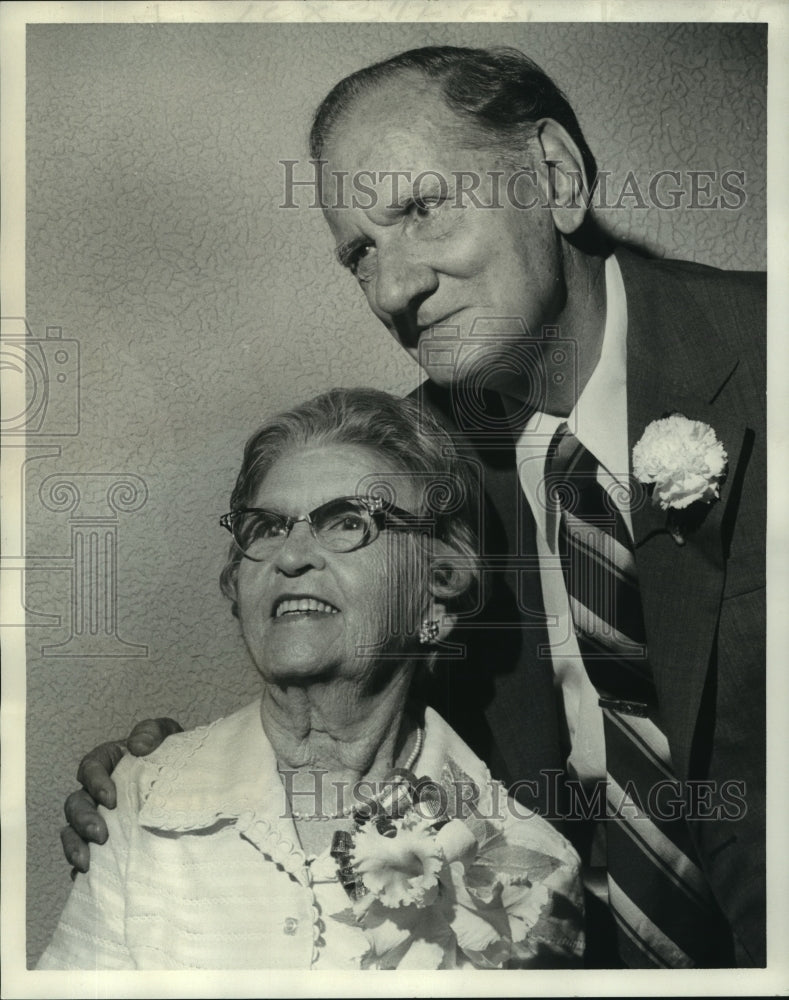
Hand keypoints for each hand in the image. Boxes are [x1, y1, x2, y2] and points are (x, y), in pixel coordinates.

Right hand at [61, 717, 182, 874]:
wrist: (191, 781)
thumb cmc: (171, 755)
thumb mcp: (167, 735)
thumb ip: (152, 732)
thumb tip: (136, 745)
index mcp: (108, 763)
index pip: (90, 768)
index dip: (95, 783)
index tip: (112, 799)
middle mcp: (96, 791)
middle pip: (75, 803)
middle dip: (83, 820)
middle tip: (101, 835)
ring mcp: (98, 817)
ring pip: (72, 831)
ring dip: (74, 845)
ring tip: (87, 862)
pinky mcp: (105, 842)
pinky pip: (83, 855)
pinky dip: (80, 866)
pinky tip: (86, 879)